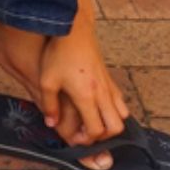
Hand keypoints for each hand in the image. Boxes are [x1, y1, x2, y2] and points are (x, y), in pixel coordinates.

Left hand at [36, 36, 129, 150]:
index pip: (96, 129)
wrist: (72, 29)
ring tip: (92, 121)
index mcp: (86, 96)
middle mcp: (102, 93)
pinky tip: (97, 107)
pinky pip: (120, 101)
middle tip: (85, 132)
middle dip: (102, 136)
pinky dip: (114, 111)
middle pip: (115, 127)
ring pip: (122, 115)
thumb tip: (51, 124)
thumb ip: (49, 105)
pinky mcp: (110, 78)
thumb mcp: (47, 81)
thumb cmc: (58, 54)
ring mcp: (109, 85)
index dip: (86, 140)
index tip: (74, 137)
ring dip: (110, 123)